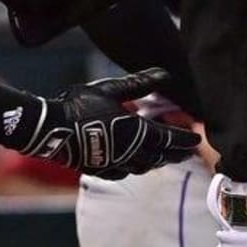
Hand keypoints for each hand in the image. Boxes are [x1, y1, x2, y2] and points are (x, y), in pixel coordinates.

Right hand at [7, 68, 201, 179]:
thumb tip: (164, 74)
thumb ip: (140, 83)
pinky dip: (136, 168)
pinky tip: (135, 165)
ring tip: (164, 158)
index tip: (196, 140)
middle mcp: (130, 151)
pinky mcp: (101, 169)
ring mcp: (115, 163)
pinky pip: (124, 172)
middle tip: (186, 152)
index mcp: (136, 131)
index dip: (184, 139)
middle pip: (160, 156)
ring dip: (158, 162)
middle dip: (176, 154)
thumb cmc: (80, 105)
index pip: (169, 138)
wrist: (51, 128)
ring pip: (144, 167)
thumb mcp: (111, 89)